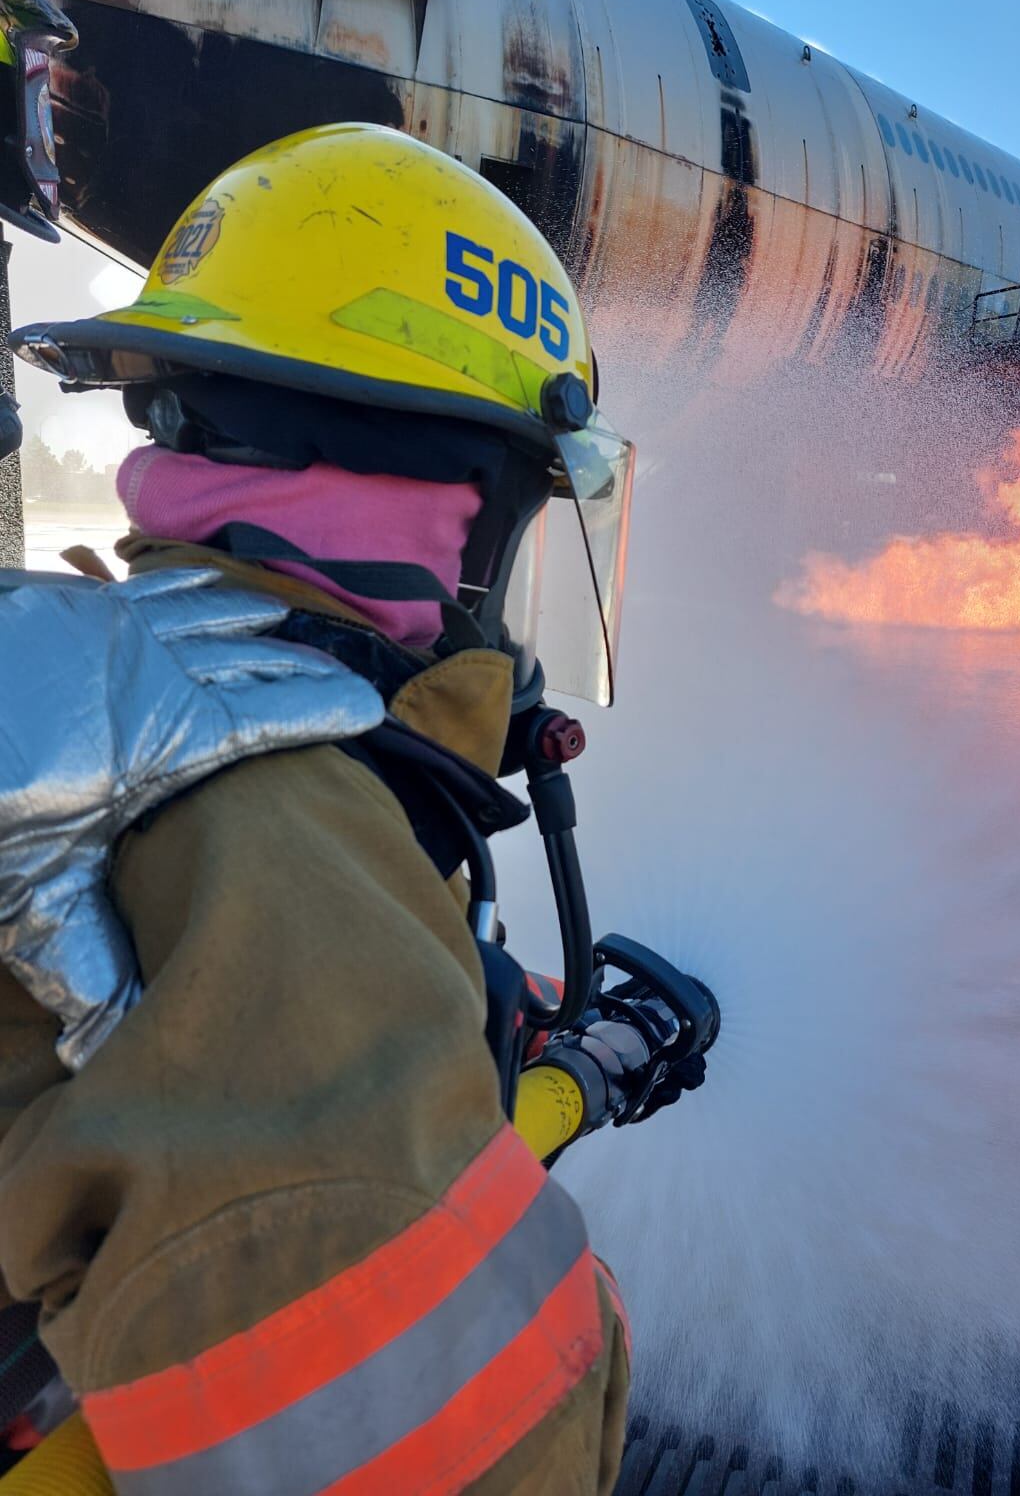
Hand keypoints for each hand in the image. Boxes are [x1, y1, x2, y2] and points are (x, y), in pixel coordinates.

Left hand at [0, 568, 383, 1069]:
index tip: (370, 710)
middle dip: (298, 667)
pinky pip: (150, 588)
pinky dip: (185, 586)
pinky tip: (202, 581)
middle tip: (338, 676)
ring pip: (203, 614)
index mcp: (174, 735)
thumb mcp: (35, 892)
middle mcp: (157, 670)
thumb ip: (84, 962)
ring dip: (246, 621)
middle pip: (250, 658)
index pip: (276, 716)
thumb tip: (106, 1052)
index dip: (327, 710)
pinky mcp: (69, 605)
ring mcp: (112, 627)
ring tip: (277, 624)